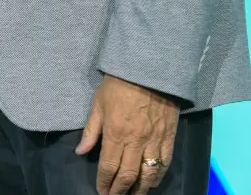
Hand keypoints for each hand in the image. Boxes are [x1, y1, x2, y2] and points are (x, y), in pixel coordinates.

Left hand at [75, 74, 178, 194]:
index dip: (104, 183)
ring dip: (140, 189)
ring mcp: (154, 140)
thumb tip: (80, 152)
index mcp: (115, 133)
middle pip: (128, 175)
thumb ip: (90, 131)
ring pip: (148, 174)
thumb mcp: (98, 104)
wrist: (148, 69)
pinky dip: (158, 176)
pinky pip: (165, 163)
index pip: (108, 166)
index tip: (101, 191)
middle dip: (120, 191)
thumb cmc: (118, 84)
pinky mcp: (169, 136)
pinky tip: (152, 182)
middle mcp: (135, 141)